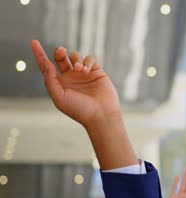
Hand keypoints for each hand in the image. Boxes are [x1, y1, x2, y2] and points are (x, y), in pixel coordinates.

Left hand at [32, 40, 136, 169]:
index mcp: (59, 83)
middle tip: (61, 52)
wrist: (101, 114)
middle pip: (61, 57)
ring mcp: (83, 73)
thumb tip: (47, 63)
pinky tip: (87, 71)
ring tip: (80, 70)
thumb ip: (50, 80)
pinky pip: (90, 59)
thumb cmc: (79, 109)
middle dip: (59, 52)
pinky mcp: (97, 72)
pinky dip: (87, 62)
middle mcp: (70, 77)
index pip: (47, 66)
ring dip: (75, 59)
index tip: (34, 42)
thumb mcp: (59, 97)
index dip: (40, 54)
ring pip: (75, 56)